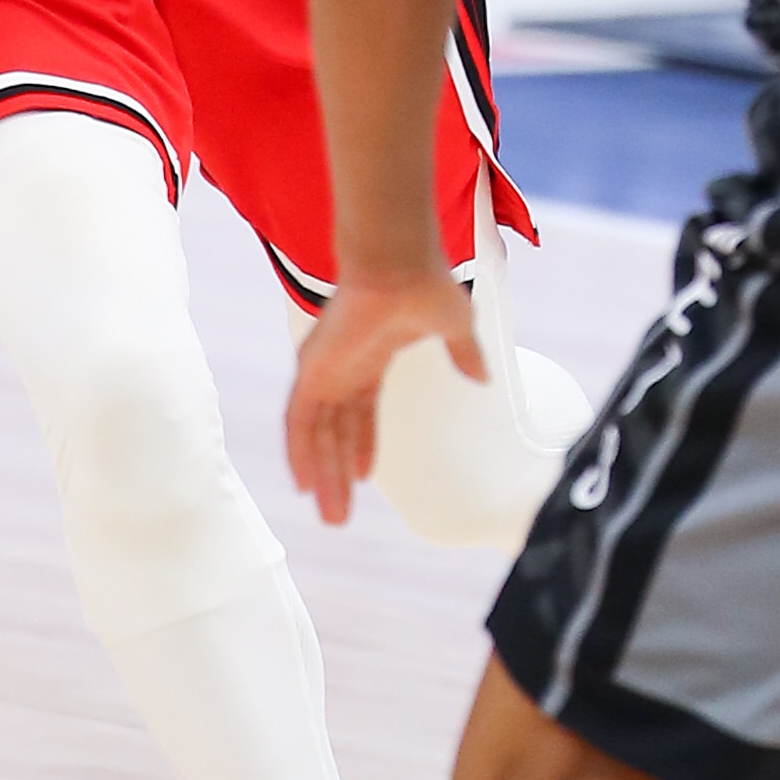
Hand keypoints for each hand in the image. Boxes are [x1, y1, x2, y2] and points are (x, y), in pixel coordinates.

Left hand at [287, 266, 480, 526]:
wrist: (398, 263)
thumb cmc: (424, 283)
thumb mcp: (453, 326)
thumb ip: (464, 353)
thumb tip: (481, 376)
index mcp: (370, 357)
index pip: (361, 412)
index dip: (362, 445)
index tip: (365, 476)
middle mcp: (342, 367)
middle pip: (336, 434)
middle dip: (338, 475)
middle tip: (341, 516)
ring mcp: (324, 369)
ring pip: (317, 436)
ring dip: (322, 475)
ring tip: (331, 515)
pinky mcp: (311, 370)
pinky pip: (298, 421)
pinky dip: (299, 452)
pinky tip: (304, 483)